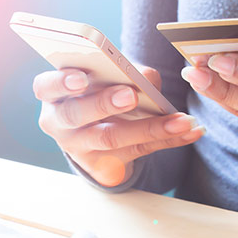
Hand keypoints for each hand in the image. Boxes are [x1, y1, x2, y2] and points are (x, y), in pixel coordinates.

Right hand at [33, 66, 203, 186]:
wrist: (97, 133)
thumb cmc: (97, 92)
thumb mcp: (103, 78)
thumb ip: (121, 71)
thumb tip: (148, 77)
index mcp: (53, 95)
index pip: (45, 86)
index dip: (61, 82)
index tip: (81, 78)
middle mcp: (60, 124)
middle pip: (78, 115)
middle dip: (105, 104)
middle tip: (130, 95)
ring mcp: (80, 149)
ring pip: (111, 138)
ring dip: (149, 128)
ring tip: (180, 121)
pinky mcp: (104, 166)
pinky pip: (138, 152)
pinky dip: (169, 140)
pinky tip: (192, 131)